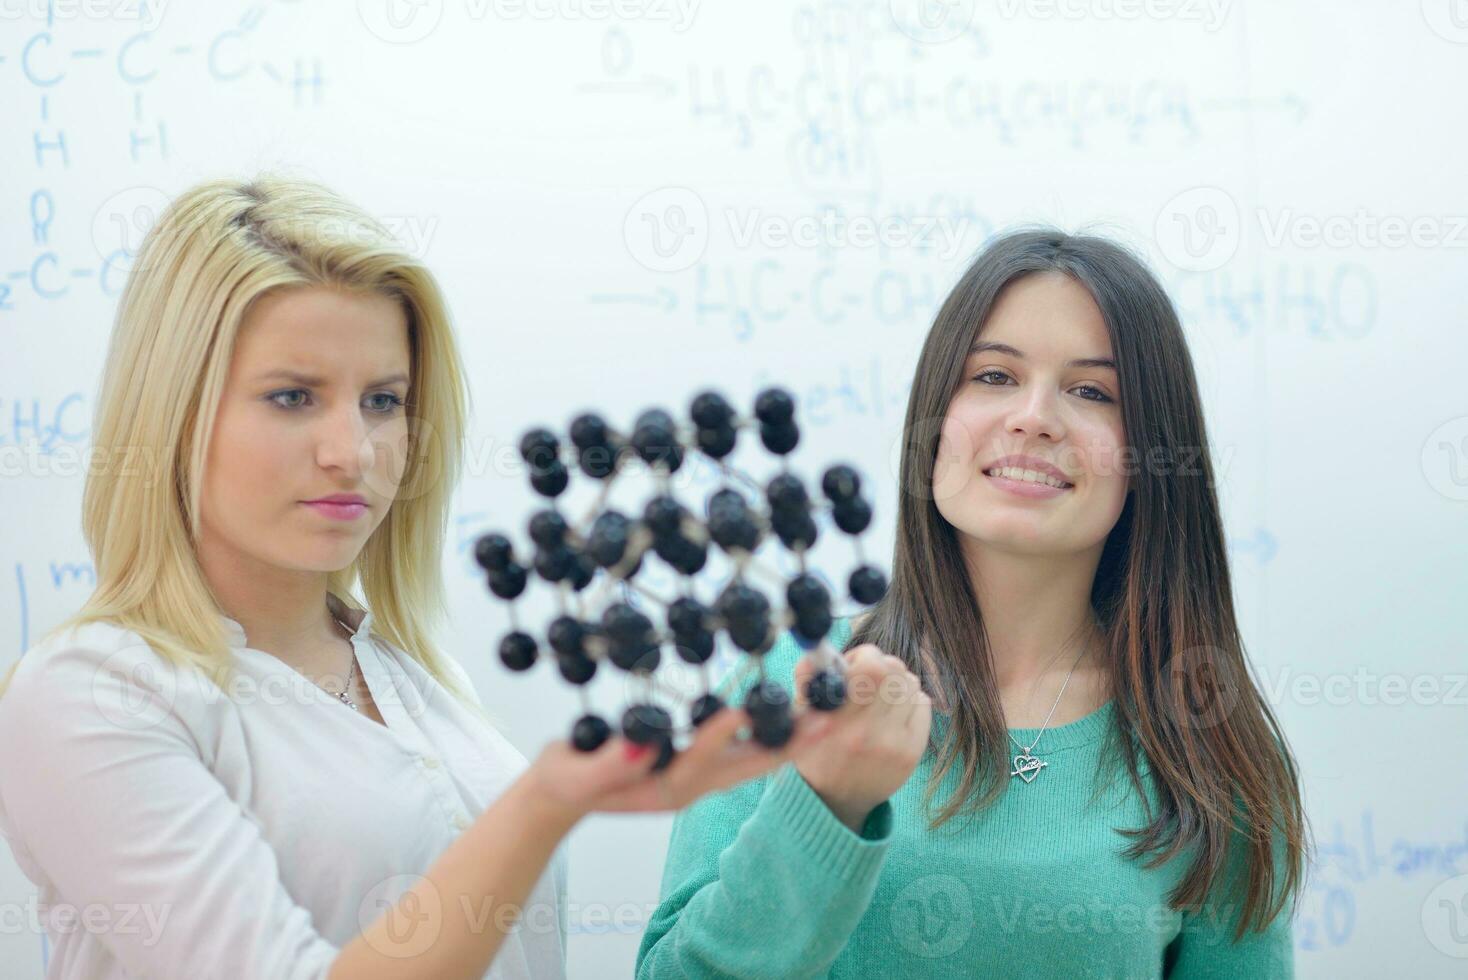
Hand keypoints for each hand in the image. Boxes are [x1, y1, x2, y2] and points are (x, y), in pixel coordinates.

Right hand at [523, 701, 832, 821]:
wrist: (564, 796)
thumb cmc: (566, 780)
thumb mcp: (575, 774)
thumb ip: (607, 764)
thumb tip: (640, 748)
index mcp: (662, 787)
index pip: (696, 761)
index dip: (717, 736)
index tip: (740, 713)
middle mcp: (691, 784)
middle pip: (748, 764)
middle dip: (787, 743)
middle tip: (828, 721)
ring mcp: (698, 775)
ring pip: (756, 756)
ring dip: (793, 736)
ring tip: (831, 713)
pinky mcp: (699, 762)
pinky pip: (747, 747)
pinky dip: (774, 729)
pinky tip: (797, 712)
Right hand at [791, 644, 930, 833]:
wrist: (833, 803)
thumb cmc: (813, 750)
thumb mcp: (798, 716)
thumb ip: (807, 677)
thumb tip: (822, 650)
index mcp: (837, 722)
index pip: (873, 667)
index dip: (864, 657)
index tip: (853, 667)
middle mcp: (868, 734)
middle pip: (895, 670)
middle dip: (880, 665)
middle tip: (867, 679)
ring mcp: (894, 745)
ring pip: (910, 684)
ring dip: (896, 681)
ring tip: (879, 695)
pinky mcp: (912, 753)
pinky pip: (923, 704)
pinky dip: (909, 700)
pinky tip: (892, 711)